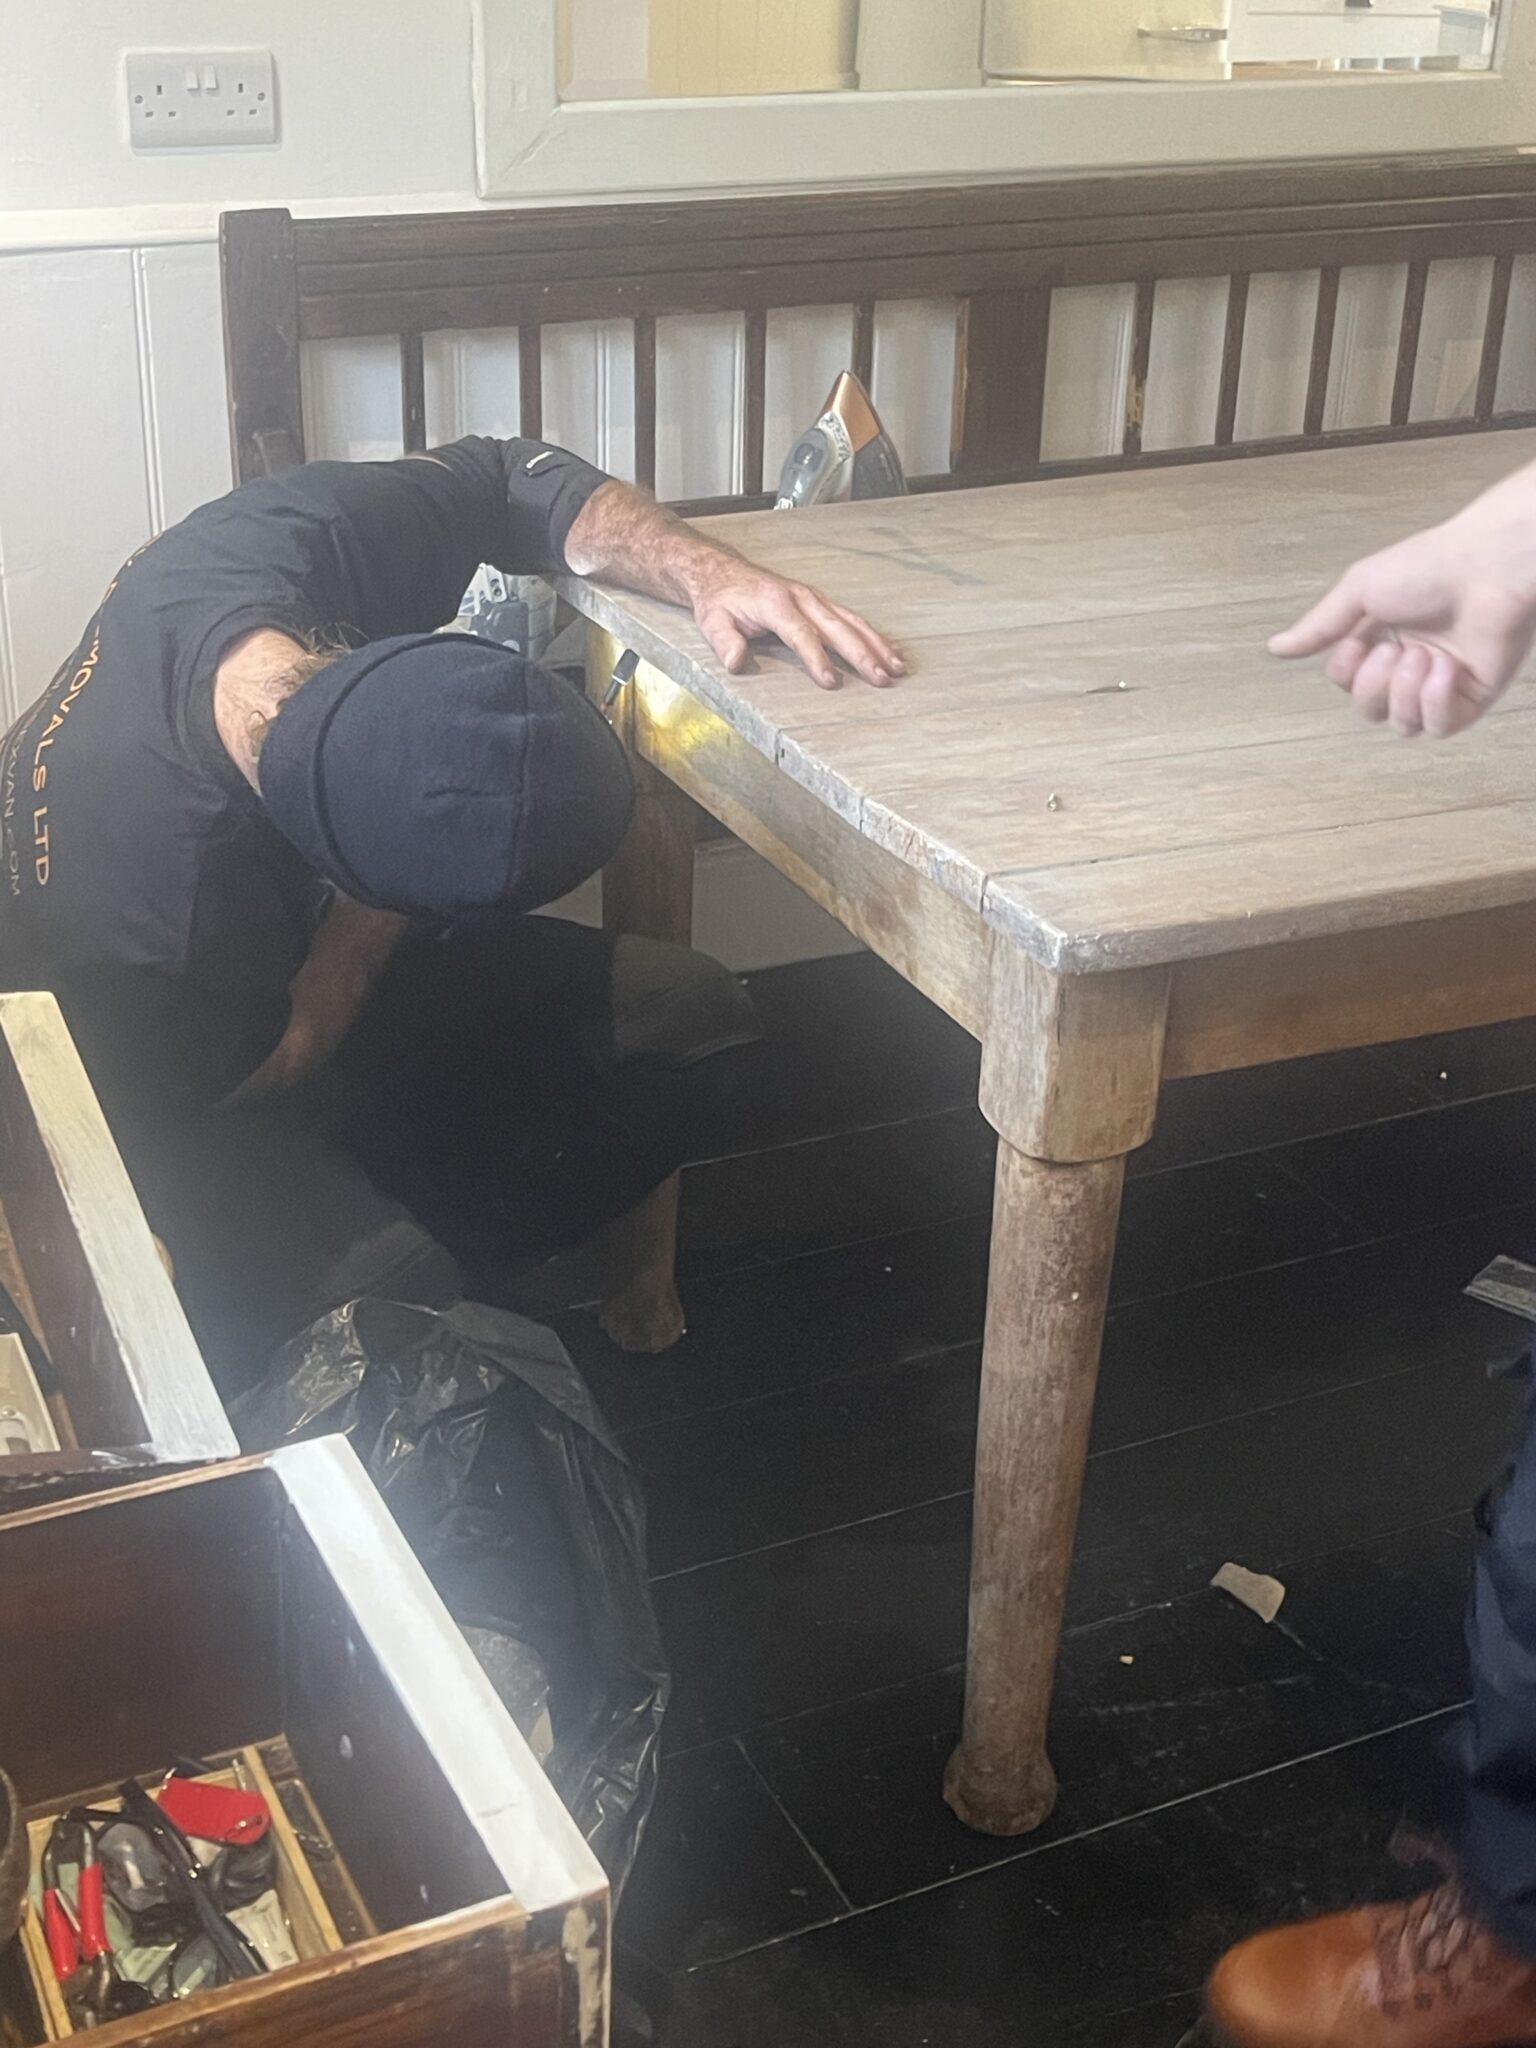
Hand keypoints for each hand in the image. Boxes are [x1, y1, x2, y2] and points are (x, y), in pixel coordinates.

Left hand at [686, 552, 905, 689]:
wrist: (722, 574)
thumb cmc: (720, 600)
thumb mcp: (712, 622)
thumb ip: (725, 642)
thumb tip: (736, 662)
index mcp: (775, 603)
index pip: (801, 634)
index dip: (817, 658)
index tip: (830, 681)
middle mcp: (800, 598)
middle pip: (837, 628)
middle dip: (862, 654)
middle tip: (881, 677)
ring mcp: (813, 598)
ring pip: (851, 621)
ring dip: (876, 644)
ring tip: (896, 667)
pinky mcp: (819, 602)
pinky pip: (851, 618)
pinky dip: (872, 634)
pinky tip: (889, 649)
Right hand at [1270, 466, 1535, 737]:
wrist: (1486, 566)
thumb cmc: (1430, 566)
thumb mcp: (1359, 590)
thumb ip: (1319, 626)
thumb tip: (1276, 648)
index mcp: (1383, 639)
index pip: (1346, 683)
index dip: (1346, 671)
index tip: (1361, 640)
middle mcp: (1410, 665)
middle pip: (1370, 710)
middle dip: (1373, 684)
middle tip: (1395, 649)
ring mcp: (1441, 684)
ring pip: (1402, 725)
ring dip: (1404, 692)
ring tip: (1424, 655)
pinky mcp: (1472, 697)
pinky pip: (1438, 727)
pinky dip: (1434, 702)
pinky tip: (1445, 668)